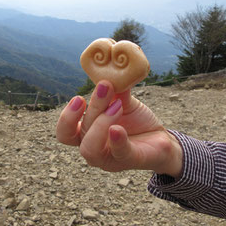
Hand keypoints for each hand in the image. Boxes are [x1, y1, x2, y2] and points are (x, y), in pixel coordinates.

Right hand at [56, 80, 182, 177]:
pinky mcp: (129, 160)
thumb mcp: (123, 101)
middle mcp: (92, 148)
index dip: (66, 118)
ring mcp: (109, 159)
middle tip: (105, 88)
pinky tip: (118, 127)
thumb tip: (109, 65)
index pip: (64, 132)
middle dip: (92, 109)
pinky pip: (119, 153)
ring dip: (100, 123)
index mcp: (86, 134)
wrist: (160, 137)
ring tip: (117, 105)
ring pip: (90, 148)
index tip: (79, 98)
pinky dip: (116, 139)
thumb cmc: (136, 121)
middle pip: (79, 133)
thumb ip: (114, 88)